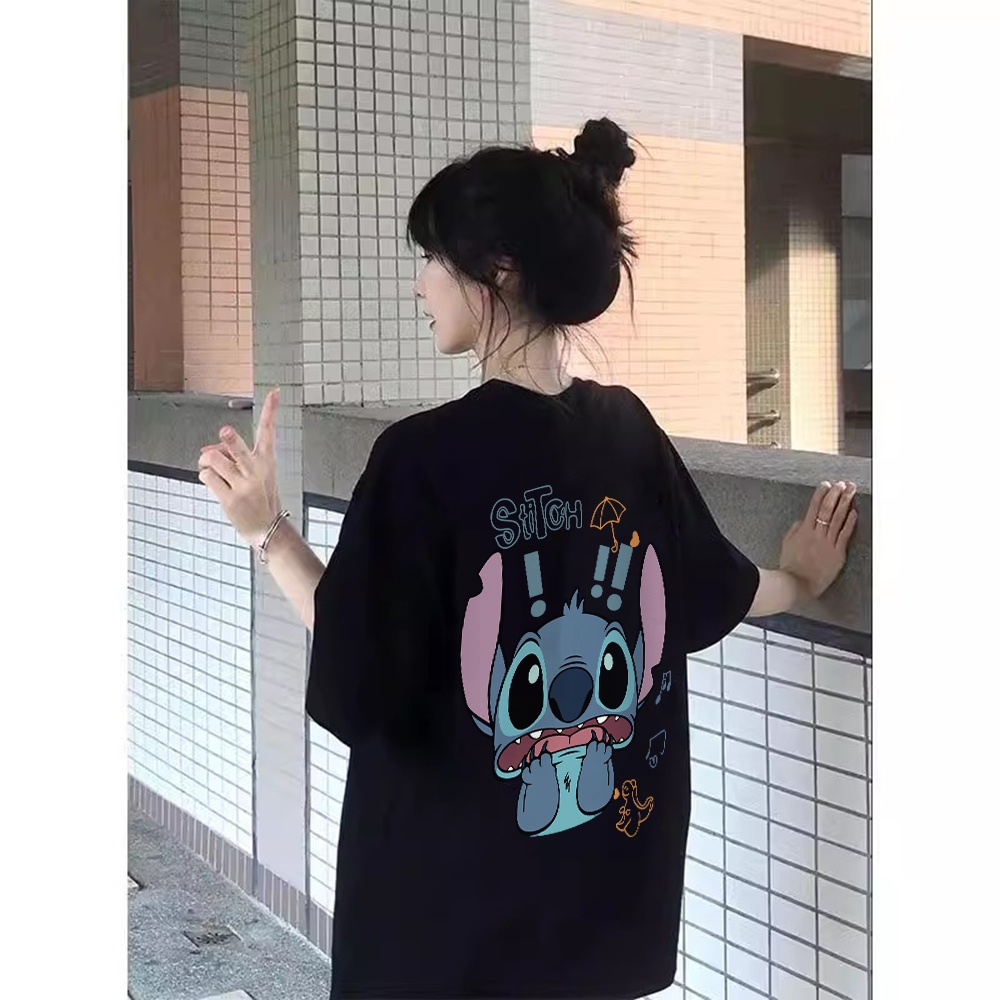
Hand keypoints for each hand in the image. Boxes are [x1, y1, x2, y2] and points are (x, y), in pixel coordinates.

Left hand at [197, 389, 281, 546]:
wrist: (265, 526)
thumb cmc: (258, 495)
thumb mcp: (253, 473)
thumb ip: (231, 456)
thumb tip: (205, 451)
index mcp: (265, 460)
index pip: (268, 431)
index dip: (271, 410)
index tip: (274, 392)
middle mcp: (255, 470)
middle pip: (238, 448)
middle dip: (230, 440)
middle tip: (225, 431)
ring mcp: (243, 485)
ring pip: (213, 459)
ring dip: (207, 462)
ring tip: (212, 469)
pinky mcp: (230, 497)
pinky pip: (207, 476)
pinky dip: (205, 476)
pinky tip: (215, 484)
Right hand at [779, 481, 858, 601]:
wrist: (796, 584)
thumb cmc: (789, 566)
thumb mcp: (787, 544)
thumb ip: (795, 530)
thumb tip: (802, 521)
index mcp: (803, 530)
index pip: (813, 507)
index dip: (821, 494)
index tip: (827, 484)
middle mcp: (816, 534)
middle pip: (827, 509)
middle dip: (835, 494)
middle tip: (842, 484)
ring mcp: (828, 543)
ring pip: (838, 519)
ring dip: (845, 503)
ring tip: (851, 492)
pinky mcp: (837, 554)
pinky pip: (844, 535)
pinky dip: (849, 523)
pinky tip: (854, 513)